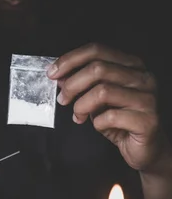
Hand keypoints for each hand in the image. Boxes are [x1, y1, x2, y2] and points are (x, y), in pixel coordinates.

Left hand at [48, 43, 170, 171]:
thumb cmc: (120, 121)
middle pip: (98, 68)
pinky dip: (97, 123)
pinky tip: (99, 126)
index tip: (52, 73)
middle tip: (62, 99)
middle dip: (72, 85)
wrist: (145, 148)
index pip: (97, 50)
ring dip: (81, 105)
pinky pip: (110, 116)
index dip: (70, 60)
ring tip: (77, 116)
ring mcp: (147, 98)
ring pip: (102, 91)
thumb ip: (83, 85)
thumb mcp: (97, 99)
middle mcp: (142, 77)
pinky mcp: (146, 120)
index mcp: (131, 66)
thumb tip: (59, 76)